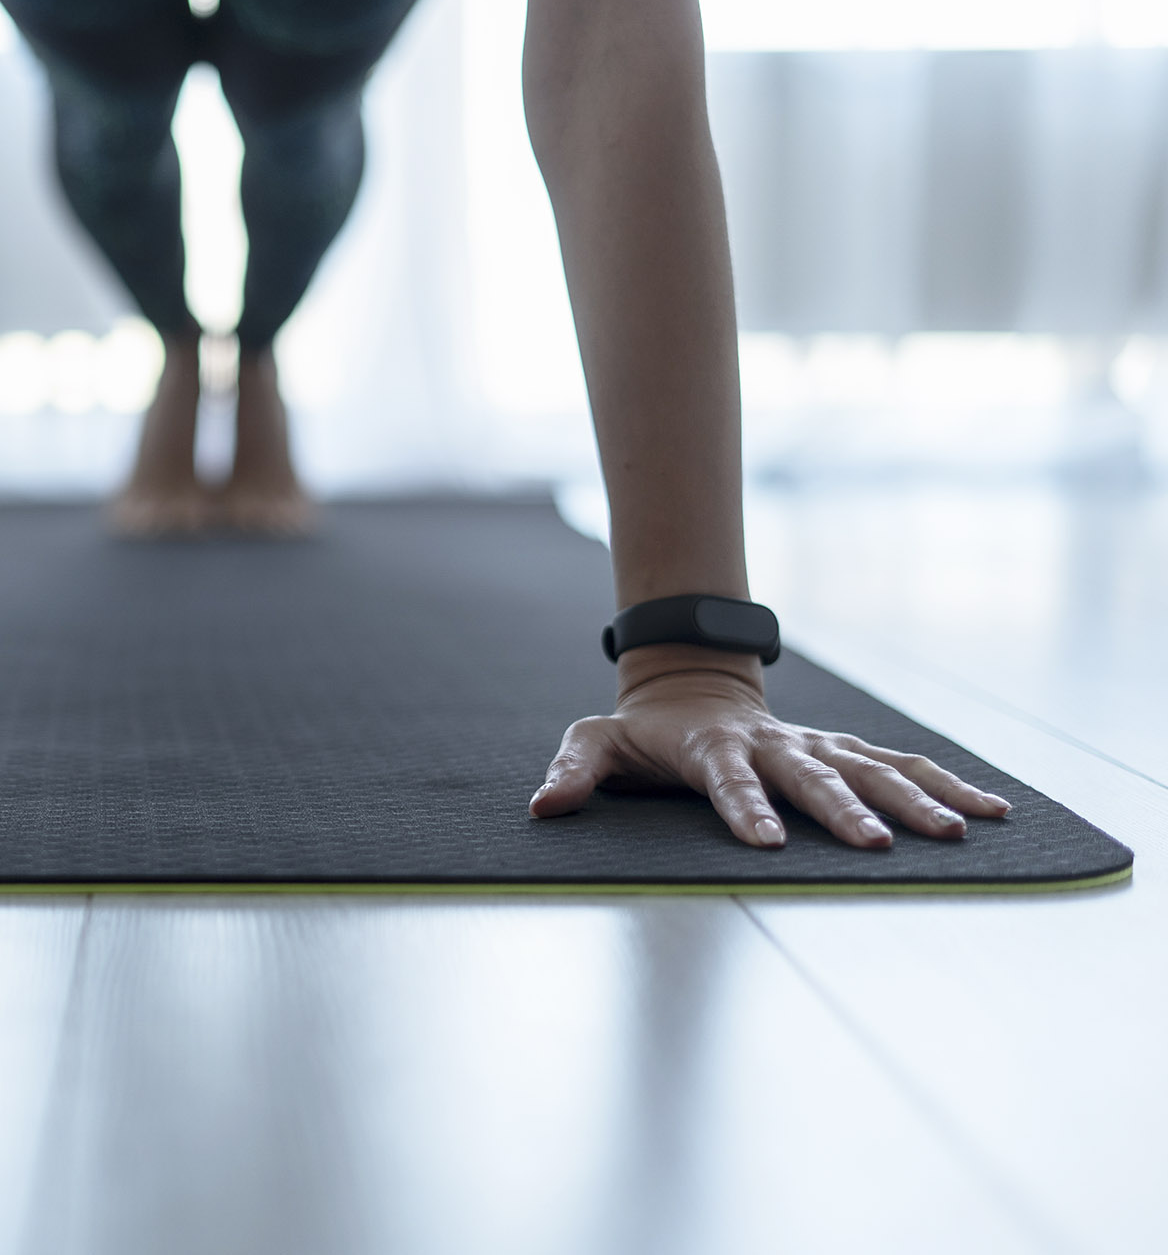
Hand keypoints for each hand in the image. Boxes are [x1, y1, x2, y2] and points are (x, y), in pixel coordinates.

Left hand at [528, 657, 1009, 848]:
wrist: (689, 686)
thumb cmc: (641, 731)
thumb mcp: (595, 742)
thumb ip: (572, 771)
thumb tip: (542, 807)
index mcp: (713, 748)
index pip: (727, 781)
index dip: (743, 809)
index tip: (765, 843)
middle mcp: (773, 746)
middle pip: (812, 778)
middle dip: (844, 811)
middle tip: (876, 847)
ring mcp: (814, 746)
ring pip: (872, 769)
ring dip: (913, 799)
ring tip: (957, 833)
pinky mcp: (842, 751)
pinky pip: (900, 765)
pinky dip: (946, 783)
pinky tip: (992, 811)